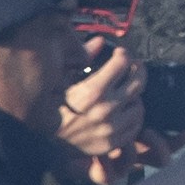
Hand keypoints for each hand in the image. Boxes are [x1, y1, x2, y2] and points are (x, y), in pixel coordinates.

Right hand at [60, 40, 148, 169]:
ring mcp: (111, 129)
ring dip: (134, 96)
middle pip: (138, 82)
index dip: (123, 54)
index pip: (122, 63)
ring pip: (139, 105)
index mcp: (93, 92)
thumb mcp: (63, 79)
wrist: (46, 141)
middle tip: (133, 66)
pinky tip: (124, 110)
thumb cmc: (54, 106)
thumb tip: (100, 41)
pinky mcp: (113, 143)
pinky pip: (135, 126)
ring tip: (126, 92)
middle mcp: (106, 110)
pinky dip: (132, 116)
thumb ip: (82, 58)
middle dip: (137, 69)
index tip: (120, 53)